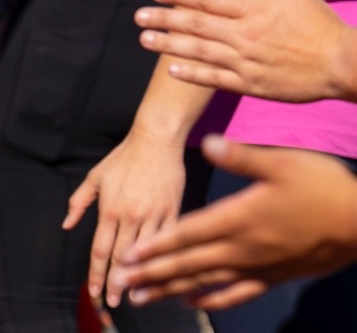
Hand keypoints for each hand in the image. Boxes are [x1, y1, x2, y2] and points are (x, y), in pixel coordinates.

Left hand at [65, 128, 186, 306]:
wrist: (156, 141)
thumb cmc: (123, 159)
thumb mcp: (95, 177)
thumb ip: (79, 202)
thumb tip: (66, 225)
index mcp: (109, 209)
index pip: (99, 250)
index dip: (95, 273)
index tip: (93, 292)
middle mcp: (131, 216)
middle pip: (121, 258)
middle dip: (115, 282)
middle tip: (111, 302)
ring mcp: (154, 216)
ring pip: (145, 253)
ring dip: (139, 277)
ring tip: (134, 296)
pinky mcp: (174, 212)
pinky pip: (168, 241)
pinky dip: (163, 258)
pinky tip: (161, 273)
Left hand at [113, 137, 356, 309]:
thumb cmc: (324, 187)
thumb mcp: (282, 162)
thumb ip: (241, 156)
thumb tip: (208, 143)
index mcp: (239, 218)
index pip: (187, 234)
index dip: (155, 246)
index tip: (127, 255)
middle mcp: (244, 248)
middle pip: (188, 263)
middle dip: (151, 272)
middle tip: (121, 281)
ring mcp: (259, 266)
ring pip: (206, 281)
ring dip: (172, 288)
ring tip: (142, 295)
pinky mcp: (275, 276)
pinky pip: (237, 292)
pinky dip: (212, 298)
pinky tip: (193, 302)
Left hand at [135, 0, 356, 102]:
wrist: (344, 65)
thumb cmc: (321, 25)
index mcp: (253, 10)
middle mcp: (244, 35)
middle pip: (195, 24)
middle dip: (163, 18)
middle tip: (137, 15)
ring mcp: (245, 61)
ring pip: (198, 51)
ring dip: (168, 44)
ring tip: (144, 38)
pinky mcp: (251, 85)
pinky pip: (215, 78)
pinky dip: (192, 73)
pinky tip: (172, 68)